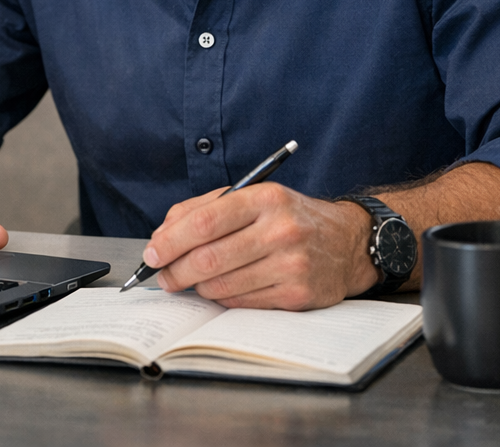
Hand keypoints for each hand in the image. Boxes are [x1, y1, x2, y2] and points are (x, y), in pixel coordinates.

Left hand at [143, 183, 377, 309]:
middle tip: (162, 275)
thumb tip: (162, 235)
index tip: (151, 253)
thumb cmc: (288, 216)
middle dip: (175, 270)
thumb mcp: (251, 196)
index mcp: (264, 198)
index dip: (171, 240)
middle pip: (209, 257)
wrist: (348, 241)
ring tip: (191, 280)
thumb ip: (203, 209)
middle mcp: (280, 229)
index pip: (205, 221)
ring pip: (222, 285)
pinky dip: (222, 298)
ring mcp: (291, 264)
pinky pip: (242, 303)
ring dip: (197, 286)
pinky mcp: (298, 295)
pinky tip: (221, 288)